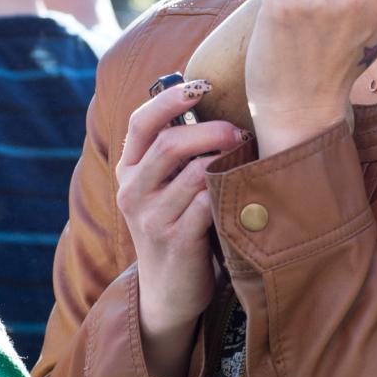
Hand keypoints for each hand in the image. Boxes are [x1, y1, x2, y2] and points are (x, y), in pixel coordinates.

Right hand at [116, 80, 246, 376]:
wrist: (168, 293)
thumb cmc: (177, 227)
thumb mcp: (166, 189)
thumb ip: (180, 155)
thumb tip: (223, 109)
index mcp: (129, 170)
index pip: (141, 123)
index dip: (170, 98)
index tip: (202, 82)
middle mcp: (133, 191)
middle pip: (168, 145)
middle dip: (209, 130)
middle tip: (239, 130)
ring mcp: (151, 219)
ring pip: (192, 173)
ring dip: (224, 160)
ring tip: (247, 156)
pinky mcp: (175, 242)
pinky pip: (205, 205)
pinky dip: (227, 191)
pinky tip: (244, 187)